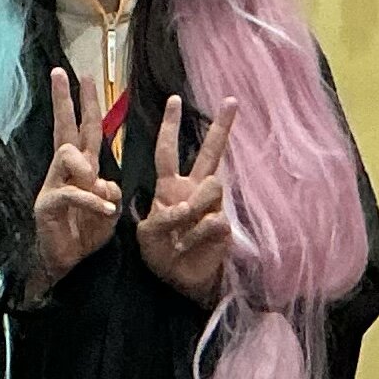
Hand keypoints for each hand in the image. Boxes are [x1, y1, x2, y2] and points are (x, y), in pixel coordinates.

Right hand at [28, 68, 121, 292]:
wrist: (64, 266)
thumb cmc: (86, 237)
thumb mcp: (109, 212)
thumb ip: (111, 193)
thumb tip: (107, 182)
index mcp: (82, 169)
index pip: (84, 130)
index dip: (85, 104)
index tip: (82, 76)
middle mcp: (64, 172)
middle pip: (65, 128)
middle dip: (64, 99)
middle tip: (60, 73)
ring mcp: (52, 185)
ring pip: (68, 154)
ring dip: (88, 171)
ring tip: (100, 196)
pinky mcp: (46, 205)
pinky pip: (72, 192)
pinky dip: (92, 202)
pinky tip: (104, 213)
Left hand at [132, 100, 235, 301]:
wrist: (181, 279)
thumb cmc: (161, 253)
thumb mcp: (146, 235)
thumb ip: (158, 219)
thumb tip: (184, 209)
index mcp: (170, 187)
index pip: (168, 151)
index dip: (170, 126)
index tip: (174, 99)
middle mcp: (194, 191)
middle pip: (211, 153)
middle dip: (221, 127)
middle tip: (232, 101)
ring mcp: (212, 206)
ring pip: (214, 185)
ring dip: (195, 206)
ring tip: (181, 231)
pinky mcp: (224, 226)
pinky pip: (214, 220)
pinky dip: (197, 235)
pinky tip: (189, 247)